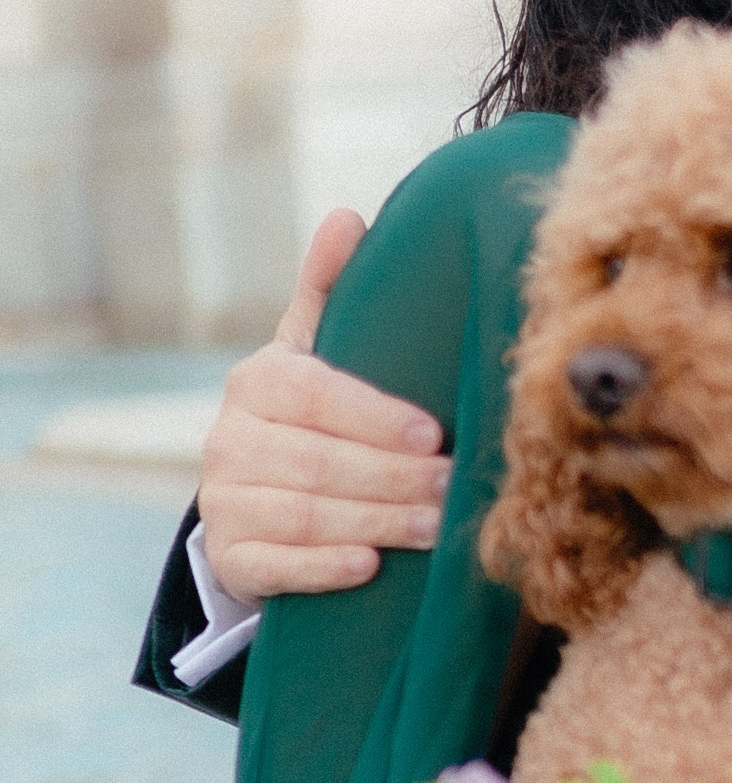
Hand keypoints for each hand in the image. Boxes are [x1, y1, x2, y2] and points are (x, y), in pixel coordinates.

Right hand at [199, 209, 454, 600]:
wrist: (263, 498)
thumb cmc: (312, 414)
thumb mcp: (316, 351)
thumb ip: (330, 291)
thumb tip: (348, 216)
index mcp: (257, 381)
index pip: (314, 393)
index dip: (373, 416)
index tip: (434, 435)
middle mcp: (228, 438)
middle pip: (316, 460)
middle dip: (392, 478)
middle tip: (455, 490)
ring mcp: (224, 500)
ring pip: (302, 513)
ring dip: (374, 522)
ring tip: (435, 529)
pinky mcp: (231, 557)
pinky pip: (273, 565)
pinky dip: (321, 567)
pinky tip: (368, 566)